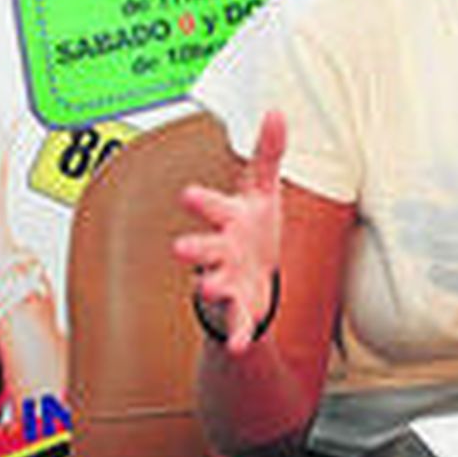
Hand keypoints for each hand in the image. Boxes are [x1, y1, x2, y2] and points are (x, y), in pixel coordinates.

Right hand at [174, 111, 285, 355]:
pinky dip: (237, 335)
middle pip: (204, 248)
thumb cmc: (253, 226)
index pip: (213, 207)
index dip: (202, 201)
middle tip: (181, 249)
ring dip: (211, 286)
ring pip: (214, 284)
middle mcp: (222, 250)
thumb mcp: (263, 188)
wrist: (253, 274)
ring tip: (210, 288)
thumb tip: (277, 111)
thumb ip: (268, 152)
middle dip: (195, 248)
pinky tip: (241, 346)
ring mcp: (227, 280)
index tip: (188, 194)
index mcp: (228, 219)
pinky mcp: (239, 308)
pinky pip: (236, 323)